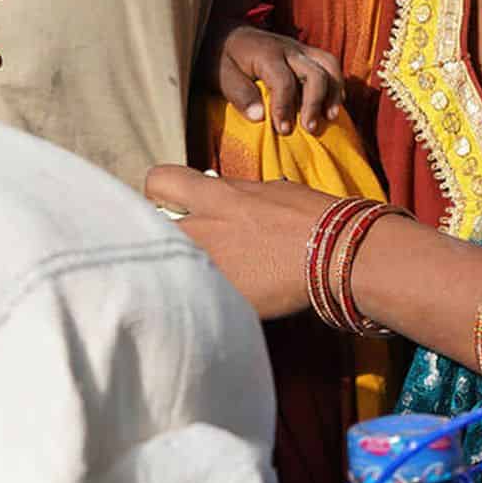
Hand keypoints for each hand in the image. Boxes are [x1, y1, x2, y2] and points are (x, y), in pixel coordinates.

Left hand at [144, 165, 338, 317]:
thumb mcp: (268, 192)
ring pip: (163, 266)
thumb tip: (223, 196)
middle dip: (155, 235)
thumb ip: (235, 195)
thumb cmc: (309, 216)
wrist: (334, 252)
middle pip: (147, 228)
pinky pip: (190, 298)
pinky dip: (193, 299)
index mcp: (214, 197)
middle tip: (173, 244)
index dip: (158, 192)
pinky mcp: (219, 298)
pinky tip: (208, 302)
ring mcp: (206, 266)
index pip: (158, 180)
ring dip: (171, 268)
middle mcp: (202, 228)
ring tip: (186, 276)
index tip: (168, 203)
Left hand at [211, 23, 342, 135]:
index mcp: (266, 54)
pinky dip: (336, 83)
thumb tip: (258, 117)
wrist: (224, 31)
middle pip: (314, 73)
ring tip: (331, 116)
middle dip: (315, 103)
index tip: (283, 131)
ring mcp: (299, 48)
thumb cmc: (220, 57)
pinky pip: (329, 64)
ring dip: (333, 92)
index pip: (284, 81)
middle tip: (309, 129)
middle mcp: (288, 49)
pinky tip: (333, 104)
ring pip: (328, 65)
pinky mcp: (305, 52)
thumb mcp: (220, 74)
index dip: (285, 107)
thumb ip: (238, 94)